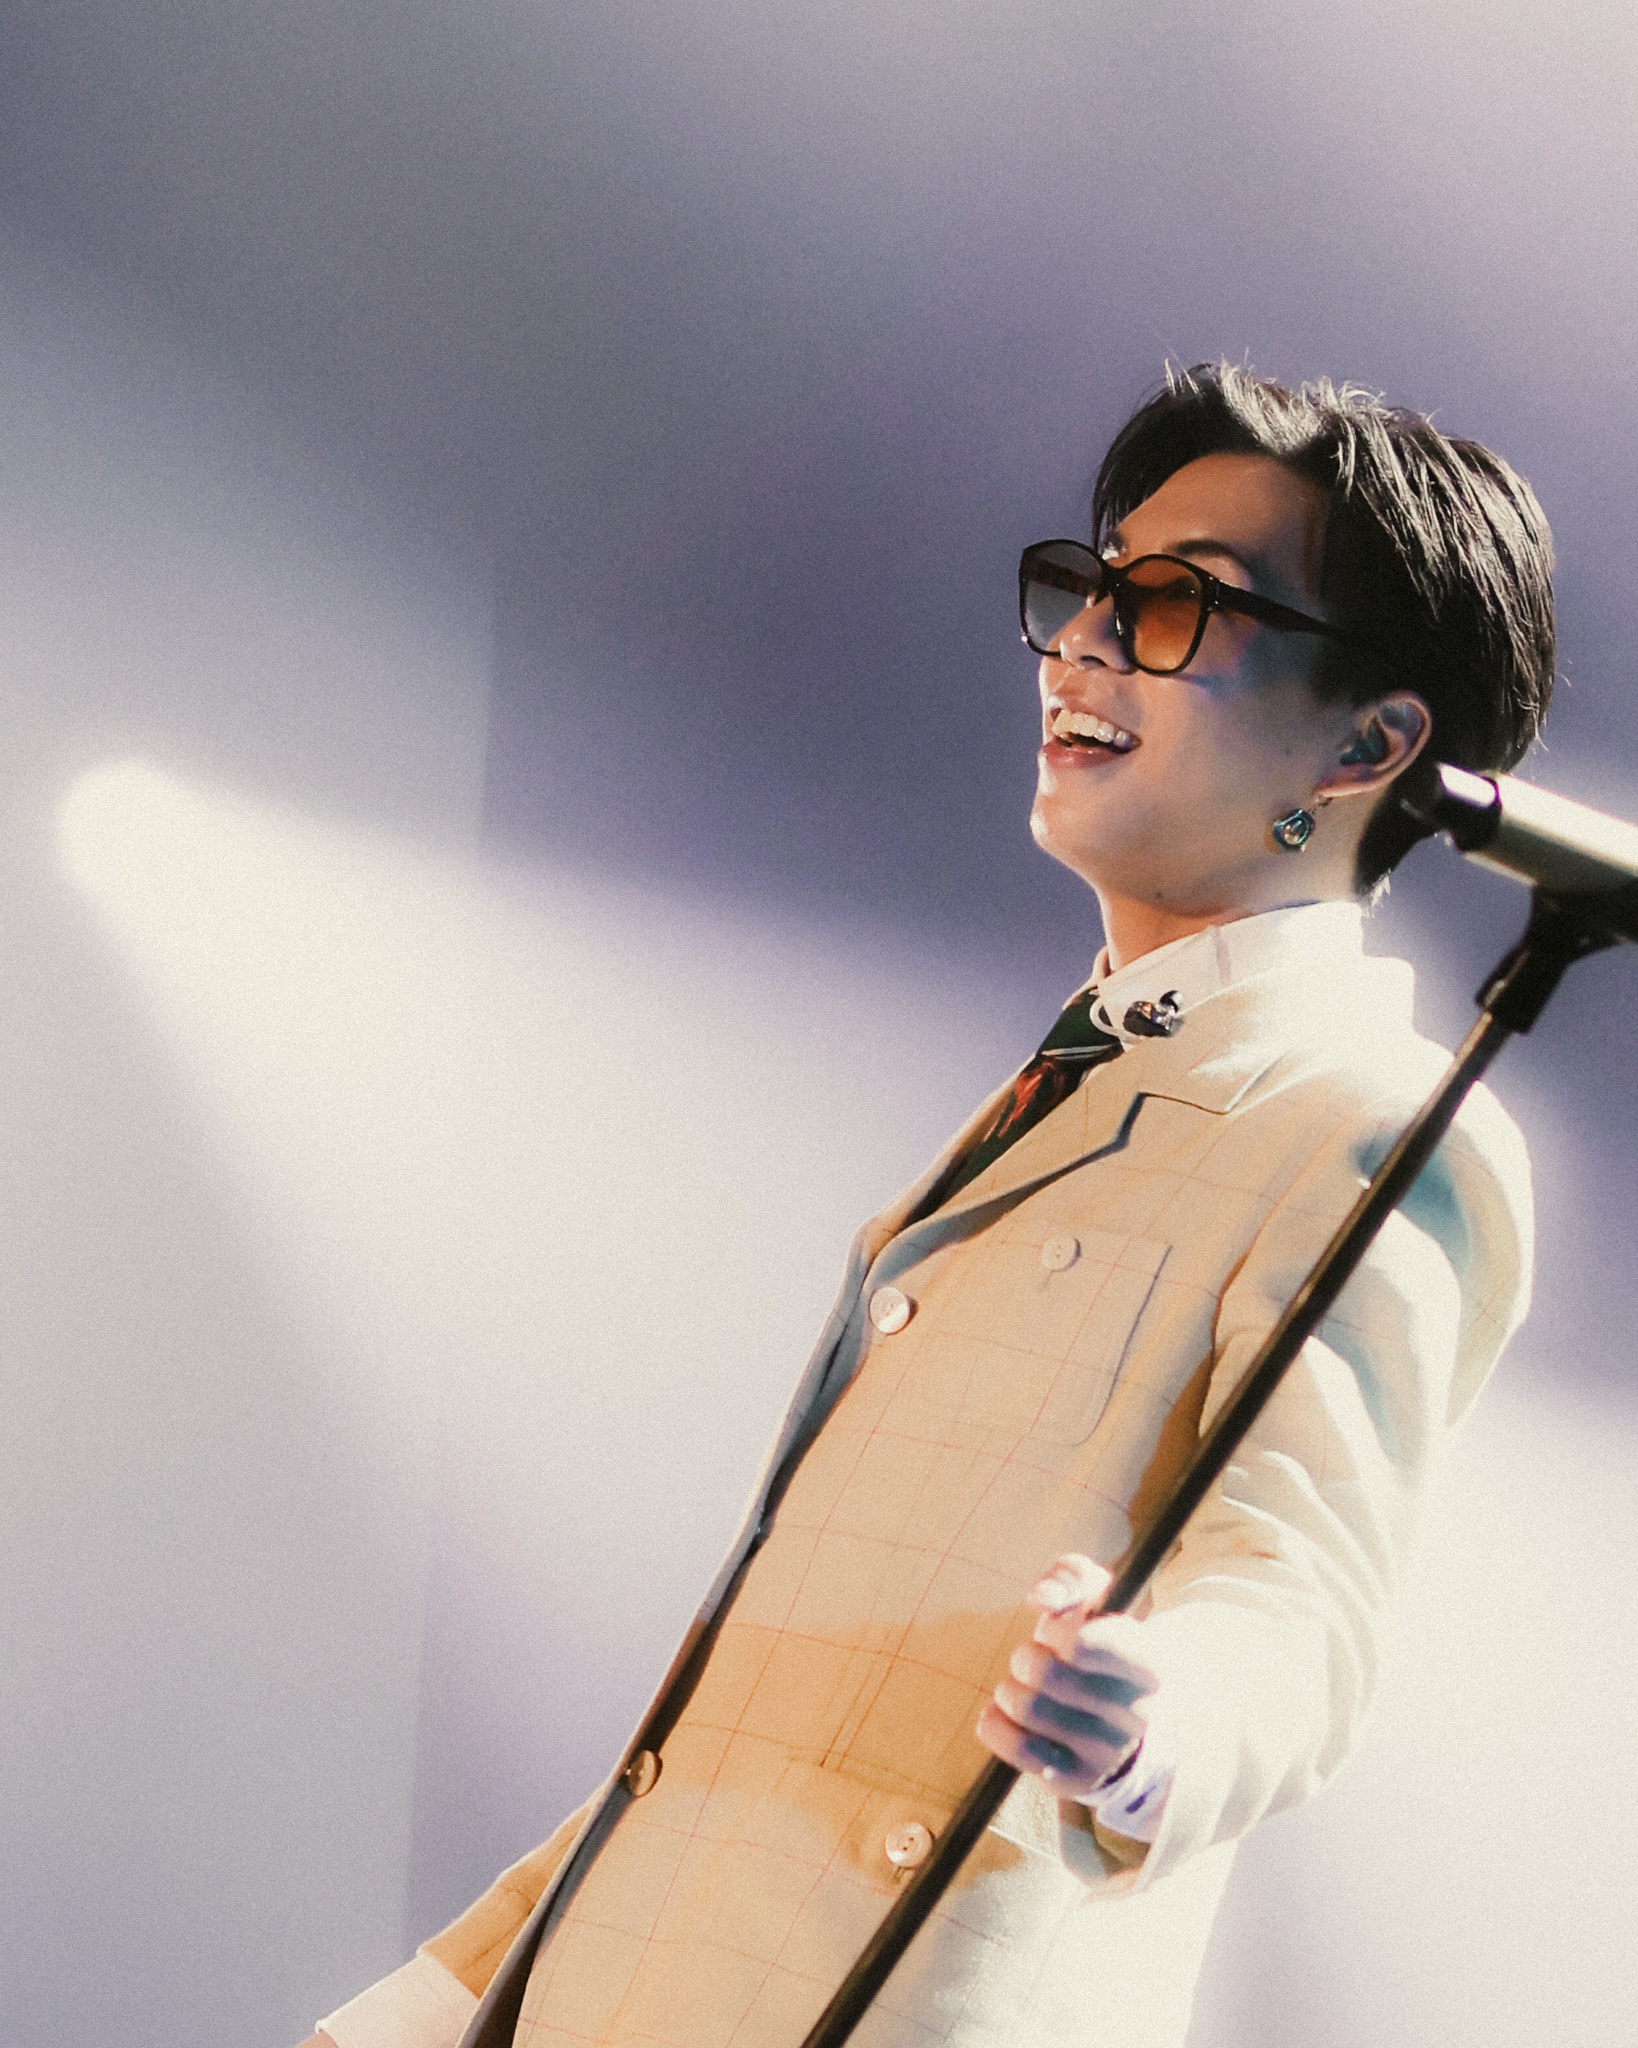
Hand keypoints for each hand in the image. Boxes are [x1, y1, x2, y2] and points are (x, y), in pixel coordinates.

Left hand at [976, 1553, 1157, 1799]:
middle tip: (1032, 1660)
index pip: (1080, 1642)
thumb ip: (1073, 1576)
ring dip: (1009, 1689)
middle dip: (1025, 1657)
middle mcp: (1135, 1713)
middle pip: (1044, 1673)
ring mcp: (1107, 1752)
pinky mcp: (1077, 1781)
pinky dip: (994, 1724)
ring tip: (1021, 1687)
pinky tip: (1001, 1713)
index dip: (1053, 1629)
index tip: (1053, 1629)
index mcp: (1147, 1663)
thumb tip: (1043, 1597)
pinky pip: (1017, 1750)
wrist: (1126, 1723)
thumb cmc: (1101, 1646)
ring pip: (1026, 1707)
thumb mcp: (1100, 1600)